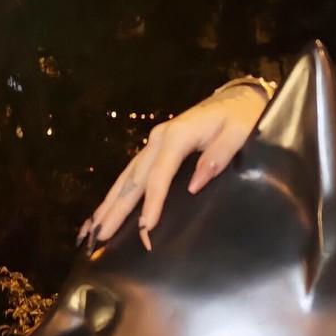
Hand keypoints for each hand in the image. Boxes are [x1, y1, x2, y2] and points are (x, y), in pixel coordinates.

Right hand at [76, 85, 268, 249]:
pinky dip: (117, 193)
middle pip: (134, 178)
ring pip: (127, 176)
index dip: (152, 202)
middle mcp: (159, 138)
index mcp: (178, 136)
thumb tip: (194, 186)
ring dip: (110, 203)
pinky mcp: (156, 147)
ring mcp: (154, 142)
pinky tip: (106, 209)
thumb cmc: (241, 118)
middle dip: (117, 209)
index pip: (160, 175)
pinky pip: (132, 173)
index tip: (146, 228)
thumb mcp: (238, 134)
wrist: (238, 99)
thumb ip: (218, 157)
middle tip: (100, 236)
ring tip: (93, 229)